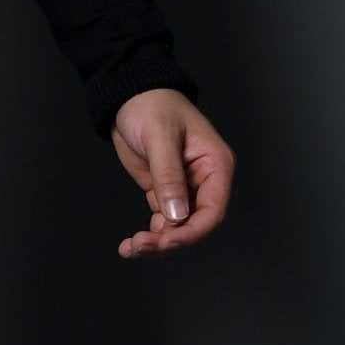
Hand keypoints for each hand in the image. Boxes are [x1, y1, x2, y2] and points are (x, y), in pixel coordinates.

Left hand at [109, 88, 235, 257]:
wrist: (130, 97)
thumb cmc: (152, 106)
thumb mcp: (160, 138)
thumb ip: (169, 177)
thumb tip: (177, 215)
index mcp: (215, 165)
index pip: (213, 210)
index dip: (191, 232)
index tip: (166, 242)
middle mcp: (205, 181)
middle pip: (195, 224)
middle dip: (169, 240)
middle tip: (140, 245)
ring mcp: (185, 188)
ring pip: (178, 227)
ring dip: (157, 242)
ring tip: (130, 247)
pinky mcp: (165, 192)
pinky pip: (163, 222)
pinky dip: (150, 234)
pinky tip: (131, 242)